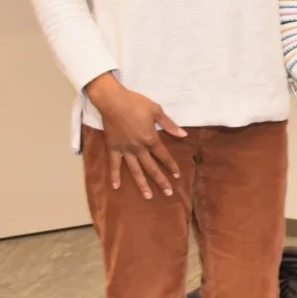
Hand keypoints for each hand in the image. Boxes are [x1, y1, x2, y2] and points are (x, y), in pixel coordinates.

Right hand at [86, 74, 184, 198]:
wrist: (112, 101)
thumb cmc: (136, 103)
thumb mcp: (157, 111)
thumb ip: (170, 125)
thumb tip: (183, 135)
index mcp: (151, 139)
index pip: (164, 156)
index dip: (171, 166)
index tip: (177, 175)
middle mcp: (139, 148)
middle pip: (152, 168)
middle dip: (161, 180)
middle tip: (169, 193)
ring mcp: (125, 149)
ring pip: (135, 170)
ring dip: (142, 184)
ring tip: (148, 196)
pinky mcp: (112, 148)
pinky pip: (114, 164)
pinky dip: (114, 175)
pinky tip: (116, 186)